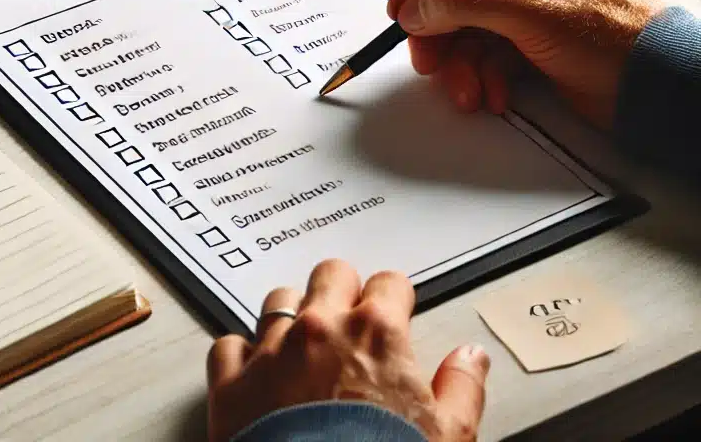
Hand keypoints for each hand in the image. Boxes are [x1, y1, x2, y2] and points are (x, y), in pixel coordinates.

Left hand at [207, 260, 489, 441]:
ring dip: (292, 316)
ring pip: (279, 300)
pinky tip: (254, 373)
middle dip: (342, 291)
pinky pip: (228, 346)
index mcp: (376, 334)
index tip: (394, 312)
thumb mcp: (448, 438)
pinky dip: (241, 356)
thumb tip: (472, 357)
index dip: (394, 300)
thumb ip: (461, 388)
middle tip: (349, 320)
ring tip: (303, 344)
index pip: (389, 283)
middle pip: (330, 274)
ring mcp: (272, 351)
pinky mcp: (232, 382)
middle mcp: (321, 328)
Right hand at [387, 0, 662, 128]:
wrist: (662, 91)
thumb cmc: (618, 35)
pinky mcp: (536, 39)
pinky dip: (483, 75)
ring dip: (460, 61)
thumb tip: (413, 8)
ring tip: (464, 90)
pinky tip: (492, 95)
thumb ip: (462, 1)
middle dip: (439, 28)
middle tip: (425, 59)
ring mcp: (533, 2)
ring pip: (469, 25)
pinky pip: (489, 51)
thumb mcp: (530, 8)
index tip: (403, 8)